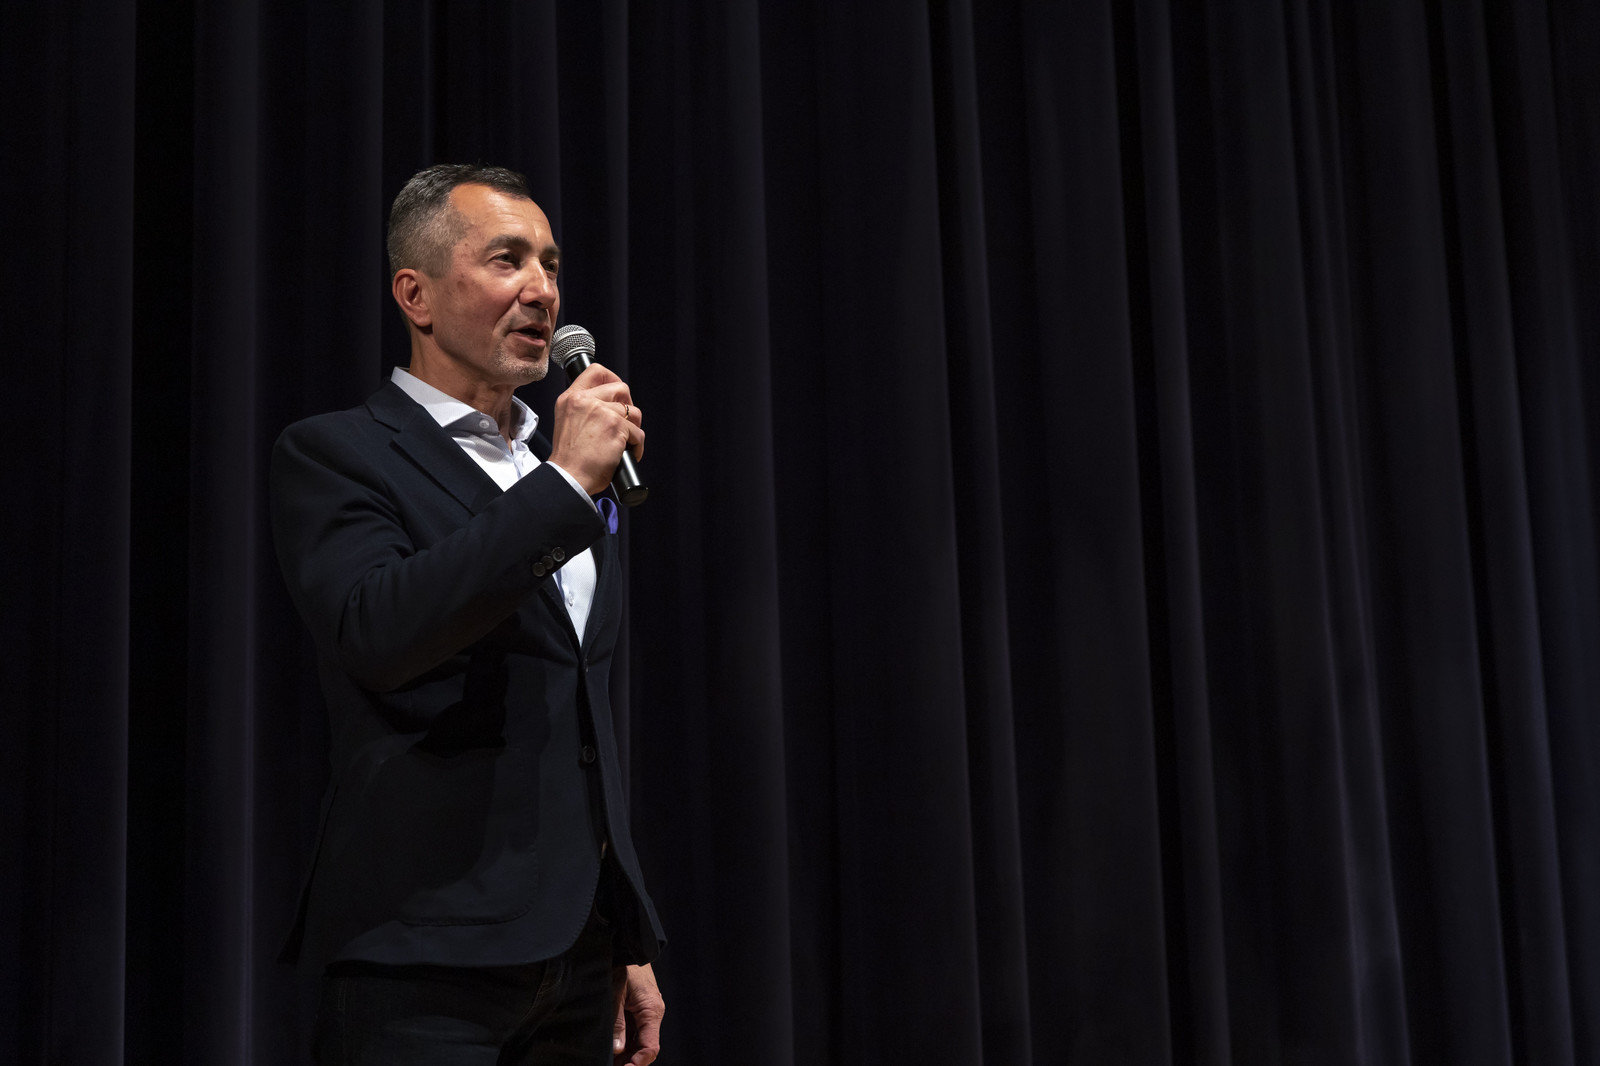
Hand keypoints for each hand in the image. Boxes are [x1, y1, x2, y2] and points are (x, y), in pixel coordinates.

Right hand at [548, 362, 645, 495]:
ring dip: (634, 429)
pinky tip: (627, 455)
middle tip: (626, 423)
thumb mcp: (568, 422)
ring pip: (633, 412)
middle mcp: (585, 401)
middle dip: (628, 405)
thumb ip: (585, 409)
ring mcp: (602, 412)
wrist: (569, 478)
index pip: (595, 371)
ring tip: (626, 443)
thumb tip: (611, 403)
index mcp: (571, 398)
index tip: (618, 393)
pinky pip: (638, 433)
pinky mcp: (616, 427)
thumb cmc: (570, 459)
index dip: (612, 378)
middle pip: (621, 388)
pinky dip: (637, 446)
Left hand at [612, 962, 663, 1064]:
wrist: (627, 944)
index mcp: (651, 1010)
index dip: (637, 1064)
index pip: (650, 1047)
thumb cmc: (622, 965)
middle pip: (644, 1048)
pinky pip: (633, 1031)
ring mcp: (645, 1012)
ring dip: (624, 1054)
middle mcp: (652, 1013)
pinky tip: (608, 1048)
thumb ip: (617, 1022)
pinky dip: (623, 1042)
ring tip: (605, 1060)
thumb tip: (617, 1050)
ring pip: (638, 1041)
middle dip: (628, 1062)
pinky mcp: (637, 1008)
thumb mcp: (615, 993)